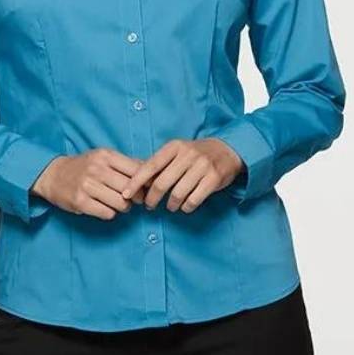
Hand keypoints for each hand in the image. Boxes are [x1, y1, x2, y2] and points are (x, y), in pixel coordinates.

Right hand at [31, 149, 149, 219]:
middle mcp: (97, 169)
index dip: (145, 182)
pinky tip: (105, 207)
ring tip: (119, 204)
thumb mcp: (103, 157)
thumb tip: (152, 172)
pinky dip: (110, 213)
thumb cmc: (84, 166)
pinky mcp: (80, 202)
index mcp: (105, 155)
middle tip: (135, 200)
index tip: (147, 188)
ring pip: (121, 203)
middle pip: (130, 189)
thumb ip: (125, 164)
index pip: (136, 170)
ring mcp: (87, 185)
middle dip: (137, 198)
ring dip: (124, 207)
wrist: (53, 174)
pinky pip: (107, 213)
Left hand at [121, 139, 244, 212]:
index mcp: (174, 147)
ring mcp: (202, 166)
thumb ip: (160, 163)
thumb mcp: (177, 151)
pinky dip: (186, 207)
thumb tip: (135, 180)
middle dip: (152, 198)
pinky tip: (184, 206)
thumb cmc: (195, 154)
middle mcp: (187, 154)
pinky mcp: (213, 179)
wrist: (227, 150)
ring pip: (178, 194)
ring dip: (170, 205)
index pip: (151, 165)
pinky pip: (194, 200)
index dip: (136, 181)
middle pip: (162, 183)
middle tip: (149, 205)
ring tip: (169, 206)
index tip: (126, 194)